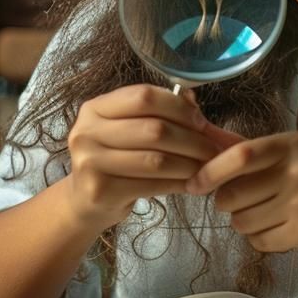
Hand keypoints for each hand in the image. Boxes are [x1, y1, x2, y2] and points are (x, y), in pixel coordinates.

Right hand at [65, 85, 220, 231]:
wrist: (85, 201)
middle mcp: (87, 132)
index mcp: (95, 108)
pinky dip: (179, 184)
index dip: (178, 107)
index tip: (200, 121)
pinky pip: (152, 185)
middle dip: (192, 139)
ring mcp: (90, 162)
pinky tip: (191, 184)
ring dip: (189, 164)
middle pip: (154, 129)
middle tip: (212, 149)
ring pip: (156, 160)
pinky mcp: (100, 191)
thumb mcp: (127, 130)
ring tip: (207, 167)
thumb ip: (156, 114)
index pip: (144, 96)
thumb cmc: (114, 160)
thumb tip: (193, 102)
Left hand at [186, 131, 297, 257]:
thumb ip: (243, 147)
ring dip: (245, 223)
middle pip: (232, 195)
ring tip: (268, 215)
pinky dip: (261, 240)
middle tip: (245, 202)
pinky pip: (259, 240)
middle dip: (228, 204)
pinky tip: (281, 229)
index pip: (239, 155)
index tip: (194, 184)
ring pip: (242, 221)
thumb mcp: (287, 155)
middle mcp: (297, 169)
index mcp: (290, 144)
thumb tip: (199, 131)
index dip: (210, 171)